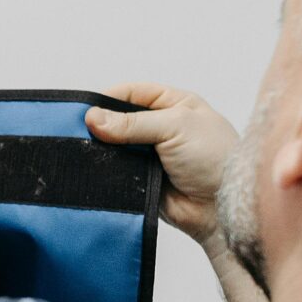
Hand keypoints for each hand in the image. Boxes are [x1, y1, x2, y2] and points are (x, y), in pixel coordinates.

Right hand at [84, 83, 240, 246]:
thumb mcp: (175, 127)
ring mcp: (151, 154)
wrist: (222, 208)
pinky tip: (92, 171)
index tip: (86, 110)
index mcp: (174, 104)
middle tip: (79, 133)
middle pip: (120, 120)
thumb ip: (133, 123)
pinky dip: (106, 171)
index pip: (132, 93)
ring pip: (115, 147)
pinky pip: (117, 171)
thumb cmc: (213, 158)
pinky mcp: (142, 179)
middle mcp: (161, 127)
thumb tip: (93, 117)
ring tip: (82, 152)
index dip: (108, 99)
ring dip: (102, 150)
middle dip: (102, 126)